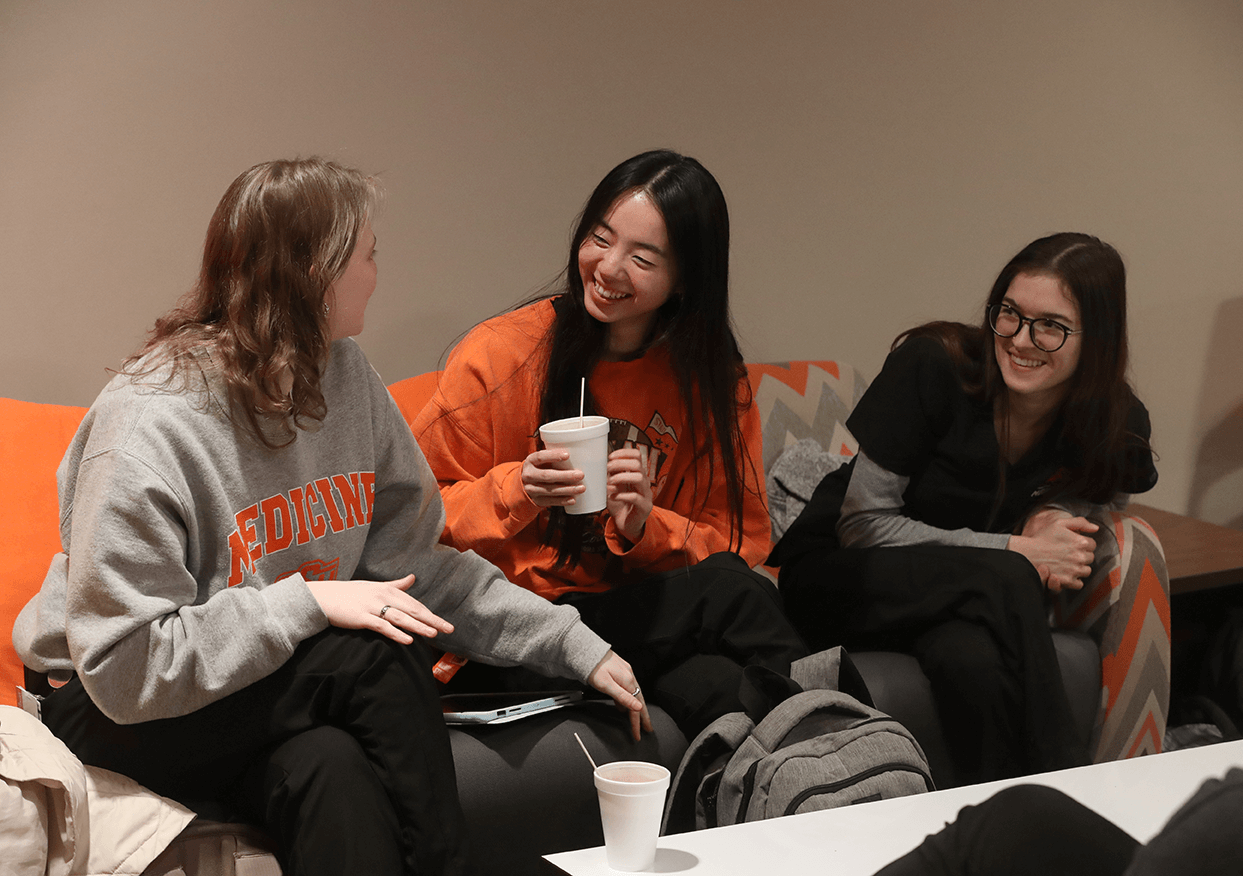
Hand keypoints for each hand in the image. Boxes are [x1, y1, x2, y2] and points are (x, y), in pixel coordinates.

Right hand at [306, 574, 453, 644]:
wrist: (323, 597)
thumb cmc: (350, 592)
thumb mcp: (375, 586)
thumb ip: (396, 585)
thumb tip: (413, 578)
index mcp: (389, 589)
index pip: (415, 604)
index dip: (431, 614)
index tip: (446, 623)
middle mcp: (383, 596)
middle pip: (413, 610)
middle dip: (432, 620)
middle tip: (449, 629)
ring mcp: (372, 607)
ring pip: (400, 617)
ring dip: (418, 626)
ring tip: (434, 634)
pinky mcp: (361, 618)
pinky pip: (382, 626)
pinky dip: (395, 633)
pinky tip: (407, 640)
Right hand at [522, 449, 585, 508]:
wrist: (522, 486)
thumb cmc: (537, 469)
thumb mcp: (540, 461)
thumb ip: (552, 458)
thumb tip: (577, 454)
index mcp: (530, 462)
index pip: (540, 457)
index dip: (553, 456)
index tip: (567, 455)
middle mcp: (529, 475)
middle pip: (547, 476)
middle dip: (565, 476)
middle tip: (580, 475)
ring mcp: (531, 489)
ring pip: (550, 490)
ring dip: (567, 489)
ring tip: (581, 488)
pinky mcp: (536, 500)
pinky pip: (550, 501)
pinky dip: (562, 501)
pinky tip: (572, 499)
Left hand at [588, 650, 651, 741]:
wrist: (587, 651)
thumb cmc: (593, 667)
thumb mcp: (607, 685)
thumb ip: (622, 697)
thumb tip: (638, 707)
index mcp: (627, 681)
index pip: (636, 707)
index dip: (637, 723)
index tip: (638, 734)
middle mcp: (629, 676)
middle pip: (639, 701)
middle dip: (643, 717)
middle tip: (647, 728)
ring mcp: (625, 673)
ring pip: (634, 695)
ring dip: (636, 709)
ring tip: (637, 720)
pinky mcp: (620, 671)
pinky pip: (627, 689)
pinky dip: (627, 700)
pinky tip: (623, 705)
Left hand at [606, 447, 652, 543]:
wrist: (626, 524)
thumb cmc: (619, 504)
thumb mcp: (613, 486)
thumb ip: (610, 475)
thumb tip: (599, 463)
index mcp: (637, 474)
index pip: (636, 455)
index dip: (623, 453)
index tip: (610, 457)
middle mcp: (644, 482)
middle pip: (637, 464)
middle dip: (619, 464)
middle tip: (607, 469)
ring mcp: (646, 494)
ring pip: (639, 478)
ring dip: (621, 478)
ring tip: (610, 483)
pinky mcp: (645, 507)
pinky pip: (635, 497)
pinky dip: (621, 495)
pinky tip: (612, 496)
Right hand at [1008, 515, 1098, 592]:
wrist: (1028, 553)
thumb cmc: (1043, 538)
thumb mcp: (1060, 523)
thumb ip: (1080, 522)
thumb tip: (1096, 528)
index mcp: (1081, 542)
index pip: (1092, 545)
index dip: (1082, 544)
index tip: (1071, 544)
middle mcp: (1080, 557)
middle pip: (1090, 558)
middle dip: (1081, 556)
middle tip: (1067, 554)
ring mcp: (1074, 570)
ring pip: (1086, 571)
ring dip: (1079, 568)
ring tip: (1066, 564)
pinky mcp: (1068, 581)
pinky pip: (1079, 584)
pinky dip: (1074, 580)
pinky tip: (1066, 573)